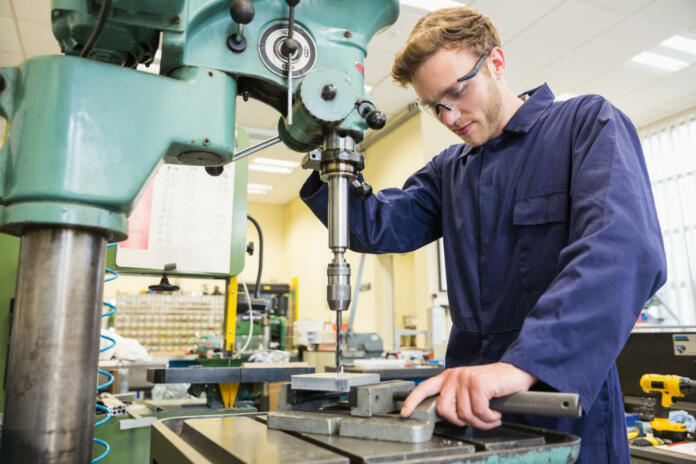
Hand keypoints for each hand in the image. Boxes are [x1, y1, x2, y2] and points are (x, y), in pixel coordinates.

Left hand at [400, 362, 535, 429]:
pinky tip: (496, 414)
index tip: (405, 413)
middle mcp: (454, 376)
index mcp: (448, 377)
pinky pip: (479, 412)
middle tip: (476, 420)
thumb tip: (448, 416)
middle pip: (445, 410)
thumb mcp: (468, 389)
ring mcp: (465, 378)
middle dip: (461, 421)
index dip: (412, 402)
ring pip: (465, 414)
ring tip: (490, 417)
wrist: (514, 373)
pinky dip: (490, 418)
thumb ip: (455, 398)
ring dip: (481, 422)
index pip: (424, 388)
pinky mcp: (478, 383)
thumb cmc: (492, 384)